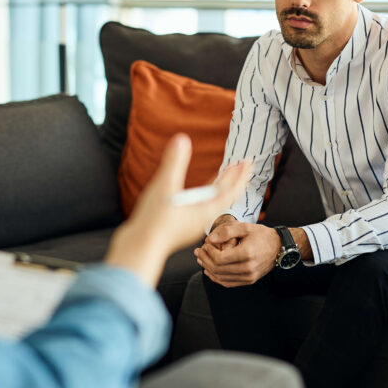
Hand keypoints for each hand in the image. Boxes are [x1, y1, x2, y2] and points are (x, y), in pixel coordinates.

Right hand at [104, 135, 251, 287]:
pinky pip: (199, 210)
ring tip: (222, 178)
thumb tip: (182, 139)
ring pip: (212, 204)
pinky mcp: (179, 229)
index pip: (230, 190)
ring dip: (219, 189)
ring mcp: (191, 226)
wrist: (140, 248)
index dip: (239, 175)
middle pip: (224, 197)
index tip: (247, 162)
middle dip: (233, 180)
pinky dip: (204, 198)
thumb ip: (174, 162)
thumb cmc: (154, 221)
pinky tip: (196, 195)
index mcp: (205, 210)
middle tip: (242, 166)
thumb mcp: (165, 187)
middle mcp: (202, 219)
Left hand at [194, 222, 281, 286]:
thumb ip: (227, 230)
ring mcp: (249, 276)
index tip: (203, 246)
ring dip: (208, 270)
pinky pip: (228, 283)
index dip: (208, 253)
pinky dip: (216, 278)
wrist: (280, 247)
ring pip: (221, 278)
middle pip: (218, 269)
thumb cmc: (262, 235)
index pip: (220, 259)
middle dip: (205, 261)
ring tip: (201, 260)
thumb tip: (210, 239)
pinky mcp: (249, 280)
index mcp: (247, 254)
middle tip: (198, 252)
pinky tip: (210, 270)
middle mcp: (248, 268)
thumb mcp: (246, 227)